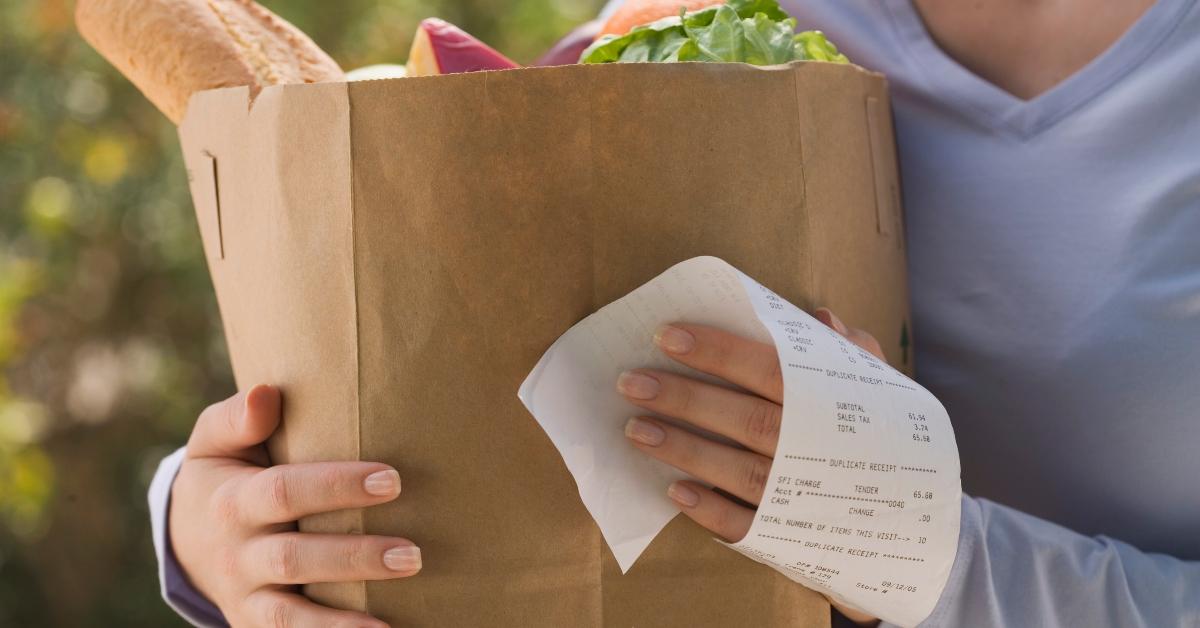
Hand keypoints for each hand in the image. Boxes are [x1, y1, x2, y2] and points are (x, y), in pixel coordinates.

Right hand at [170, 385, 416, 626]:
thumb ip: (237, 417)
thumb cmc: (224, 473)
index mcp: (234, 500)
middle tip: (413, 553)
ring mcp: (245, 595)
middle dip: (354, 557)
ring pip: (292, 614)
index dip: (336, 487)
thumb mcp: (214, 440)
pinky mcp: (254, 623)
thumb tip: (266, 393)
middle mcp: (238, 553)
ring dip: (345, 620)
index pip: (286, 492)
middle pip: (295, 558)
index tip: (391, 479)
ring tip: (395, 615)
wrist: (187, 536)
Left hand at [616, 308, 882, 624]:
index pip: (767, 368)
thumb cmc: (889, 439)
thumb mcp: (882, 388)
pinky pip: (747, 526)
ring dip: (684, 450)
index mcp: (831, 403)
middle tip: (631, 382)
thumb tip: (819, 317)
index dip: (717, 351)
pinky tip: (674, 492)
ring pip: (737, 472)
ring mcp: (803, 497)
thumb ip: (852, 350)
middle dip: (684, 399)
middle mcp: (815, 449)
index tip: (666, 336)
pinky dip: (710, 511)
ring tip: (635, 430)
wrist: (922, 521)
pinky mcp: (792, 535)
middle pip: (743, 420)